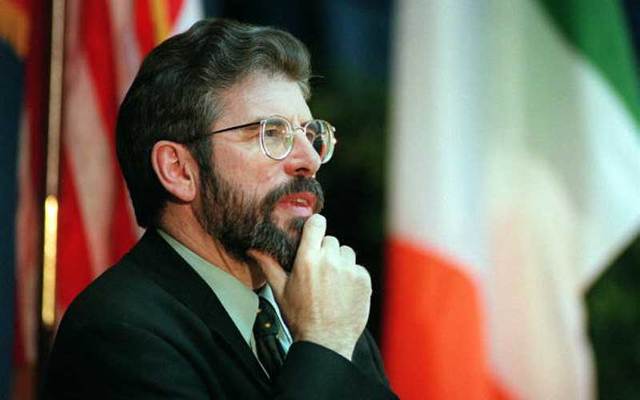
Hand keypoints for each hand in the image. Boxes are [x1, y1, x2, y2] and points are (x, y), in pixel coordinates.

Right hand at [249, 214, 371, 360]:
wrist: (326, 341)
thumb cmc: (300, 317)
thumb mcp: (280, 291)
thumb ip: (269, 266)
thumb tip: (255, 249)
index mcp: (308, 259)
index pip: (316, 224)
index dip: (316, 226)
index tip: (315, 232)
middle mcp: (330, 260)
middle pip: (331, 240)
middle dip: (326, 252)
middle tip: (320, 271)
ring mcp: (349, 270)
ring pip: (347, 253)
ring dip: (341, 263)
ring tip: (332, 283)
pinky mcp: (363, 280)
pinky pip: (359, 268)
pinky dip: (353, 277)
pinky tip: (344, 292)